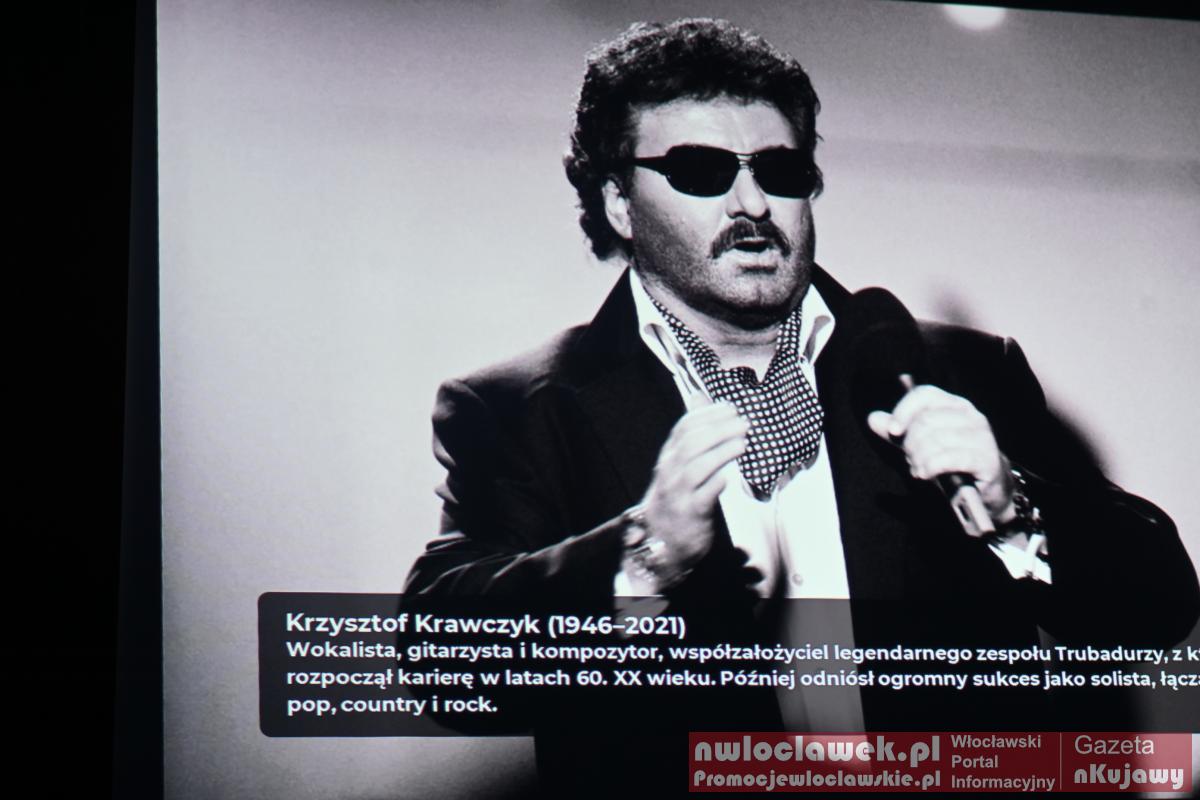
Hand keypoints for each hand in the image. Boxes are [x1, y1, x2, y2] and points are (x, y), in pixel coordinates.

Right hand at [637, 402, 748, 575]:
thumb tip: (699, 396)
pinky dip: (716, 484)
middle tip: (744, 424)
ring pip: (697, 468)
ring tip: (743, 444)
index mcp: (669, 456)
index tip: (731, 408)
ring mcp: (678, 494)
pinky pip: (703, 497)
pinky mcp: (690, 514)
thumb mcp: (680, 462)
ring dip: (721, 453)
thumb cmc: (677, 496)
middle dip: (719, 430)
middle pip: (692, 444)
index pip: (684, 428)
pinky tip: (729, 477)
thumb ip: (692, 432)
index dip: (707, 414)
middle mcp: (670, 472)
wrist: (661, 539)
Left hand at [866, 385, 1014, 521]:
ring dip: (919, 458)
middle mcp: (970, 415)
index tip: (894, 431)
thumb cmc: (952, 462)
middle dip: (910, 443)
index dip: (904, 410)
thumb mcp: (921, 444)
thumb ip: (898, 432)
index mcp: (954, 405)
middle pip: (926, 420)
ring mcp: (981, 436)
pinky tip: (925, 474)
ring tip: (918, 469)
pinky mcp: (986, 458)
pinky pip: (949, 458)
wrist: (986, 488)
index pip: (924, 395)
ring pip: (936, 440)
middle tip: (910, 459)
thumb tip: (873, 418)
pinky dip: (931, 467)